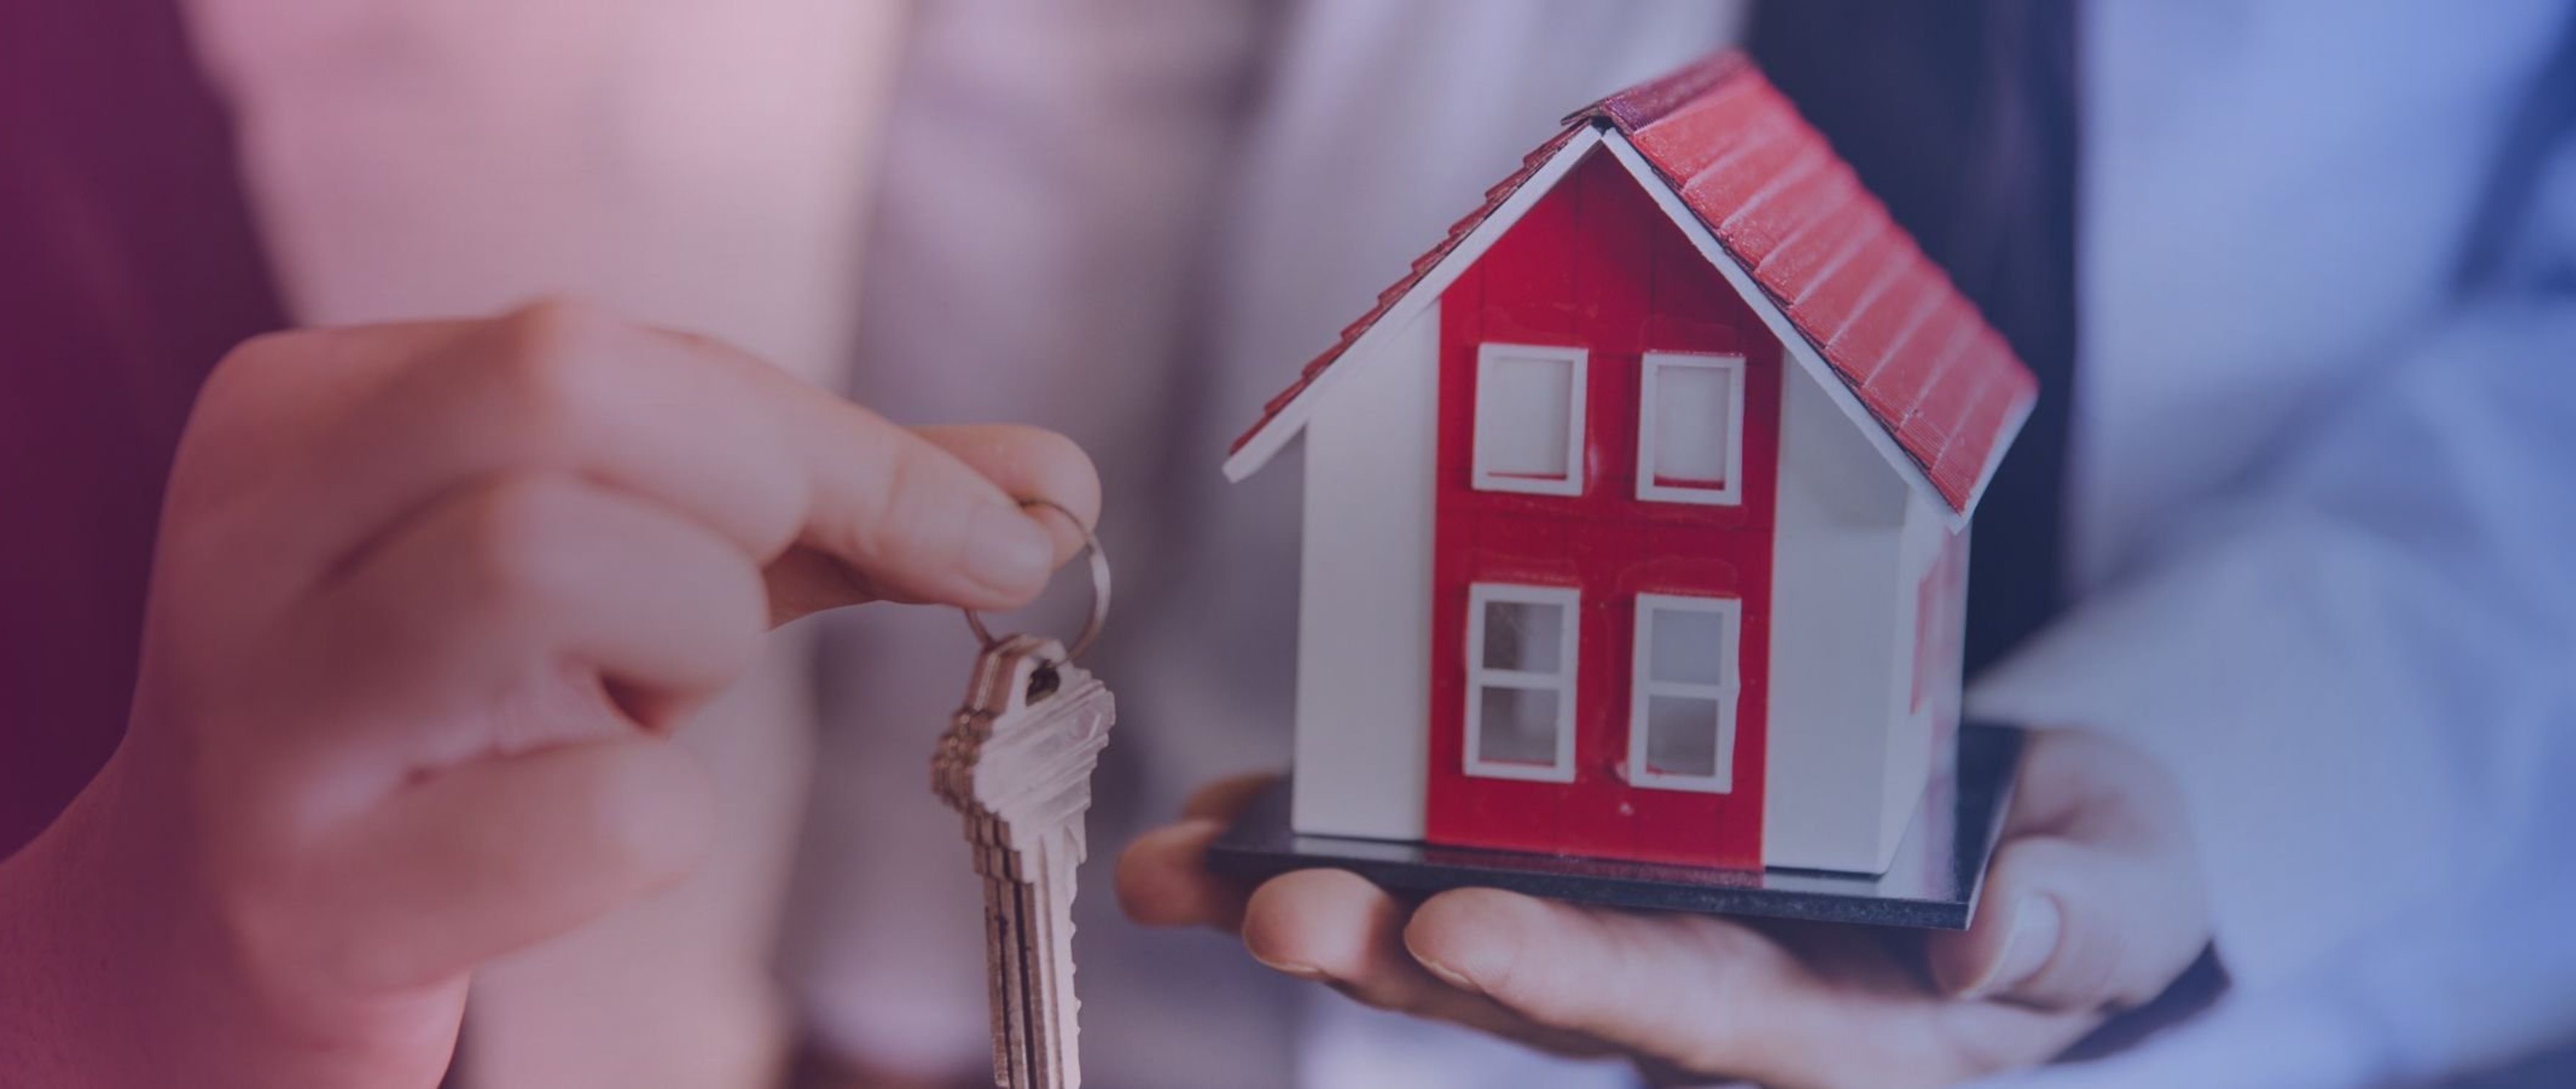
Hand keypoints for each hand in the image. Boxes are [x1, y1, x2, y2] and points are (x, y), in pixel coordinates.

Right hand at [0, 299, 1099, 1088]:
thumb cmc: (446, 733)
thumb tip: (1052, 489)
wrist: (197, 954)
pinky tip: (581, 835)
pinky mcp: (309, 897)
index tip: (999, 532)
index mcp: (306, 412)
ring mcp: (262, 718)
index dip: (836, 439)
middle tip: (733, 613)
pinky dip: (660, 823)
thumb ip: (817, 510)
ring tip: (632, 708)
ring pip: (544, 553)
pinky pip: (599, 810)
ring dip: (688, 641)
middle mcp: (250, 532)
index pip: (601, 341)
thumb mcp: (607, 577)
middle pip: (560, 384)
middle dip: (742, 495)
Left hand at [1118, 729, 2211, 1087]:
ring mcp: (1631, 934)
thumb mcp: (2119, 889)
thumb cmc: (2082, 872)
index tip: (1459, 929)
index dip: (1566, 974)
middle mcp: (1698, 997)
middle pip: (1526, 992)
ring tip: (1184, 871)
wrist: (2032, 842)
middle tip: (1263, 911)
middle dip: (1388, 955)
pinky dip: (1336, 836)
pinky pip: (1443, 858)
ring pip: (1453, 934)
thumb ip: (2069, 921)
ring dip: (1317, 907)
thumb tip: (1983, 938)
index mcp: (1826, 1019)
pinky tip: (1227, 819)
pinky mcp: (1586, 869)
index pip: (1684, 1010)